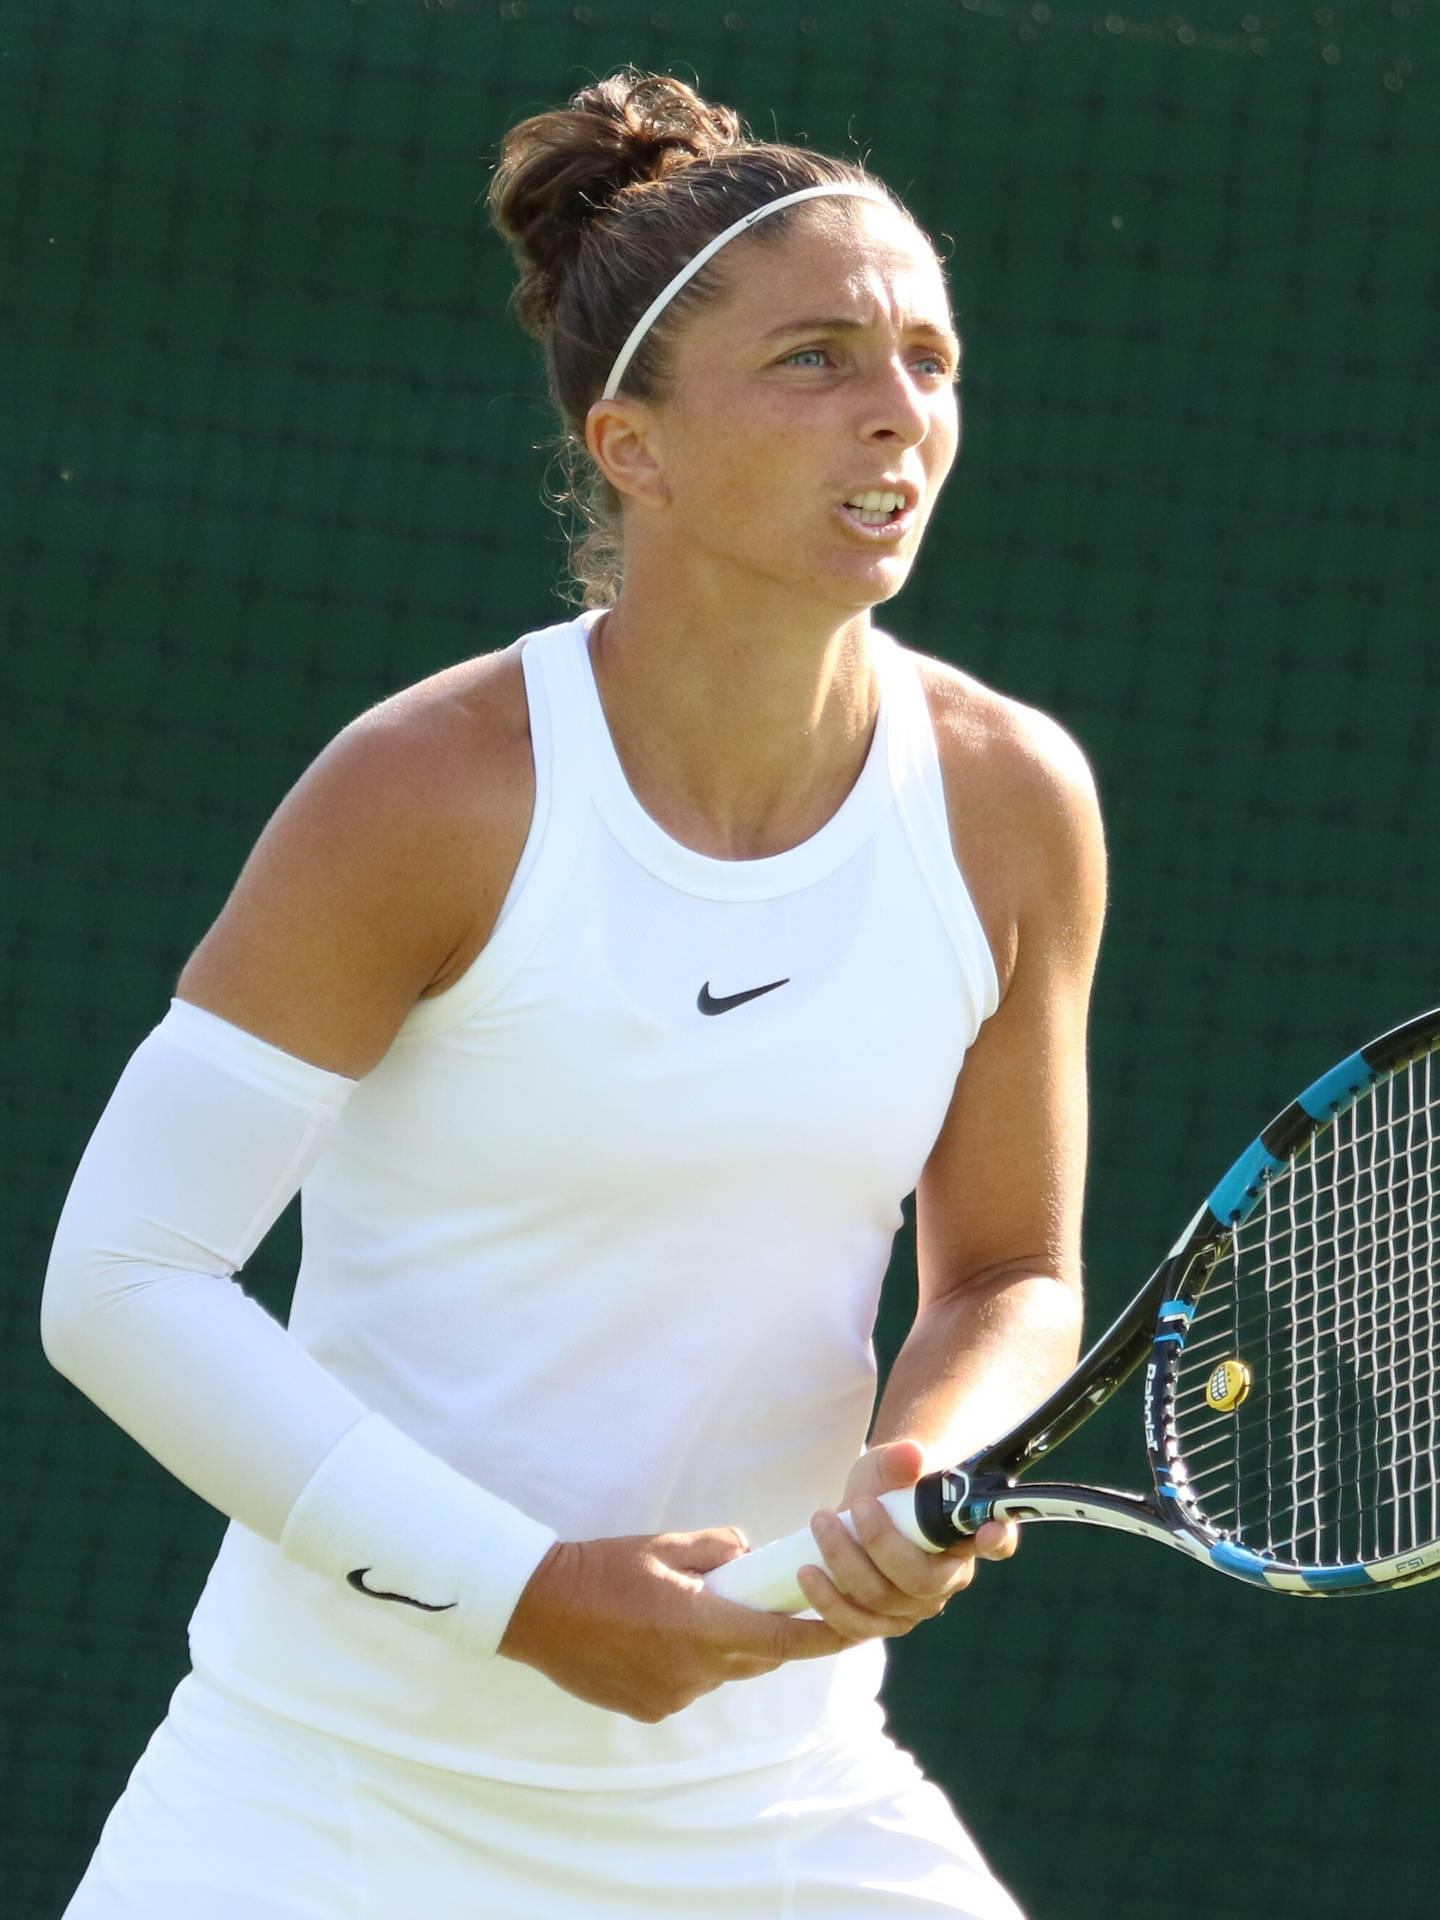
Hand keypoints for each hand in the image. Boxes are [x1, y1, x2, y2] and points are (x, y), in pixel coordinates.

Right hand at [500, 1527, 845, 1721]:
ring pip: (721, 1672)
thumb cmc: (601, 1568)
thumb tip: (749, 1553)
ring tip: (689, 1610)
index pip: (780, 1641)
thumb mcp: (664, 1545)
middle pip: (756, 1659)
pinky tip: (656, 1635)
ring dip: (723, 1647)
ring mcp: (671, 1696)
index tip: (852, 1630)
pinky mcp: (650, 1710)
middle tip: (765, 1599)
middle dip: (769, 1633)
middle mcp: (693, 1670)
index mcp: (701, 1626)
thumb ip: (718, 1548)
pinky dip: (689, 1662)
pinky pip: (689, 1685)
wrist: (538, 1609)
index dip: (821, 1638)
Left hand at [796, 1440, 1017, 1640]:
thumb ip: (900, 1460)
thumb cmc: (892, 1482)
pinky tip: (806, 1573)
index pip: (996, 1542)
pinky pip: (858, 1627)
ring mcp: (916, 1606)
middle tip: (857, 1504)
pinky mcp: (883, 1621)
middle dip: (882, 1544)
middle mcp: (948, 1578)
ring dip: (846, 1567)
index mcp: (965, 1536)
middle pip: (921, 1581)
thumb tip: (910, 1455)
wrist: (869, 1502)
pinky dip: (830, 1603)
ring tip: (820, 1524)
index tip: (988, 1531)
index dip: (997, 1540)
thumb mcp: (893, 1463)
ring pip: (884, 1604)